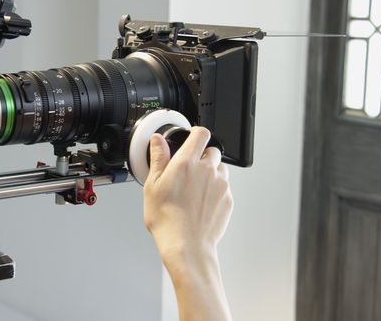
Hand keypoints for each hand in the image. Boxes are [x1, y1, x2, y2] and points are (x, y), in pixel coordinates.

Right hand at [143, 126, 233, 320]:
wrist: (187, 246)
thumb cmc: (167, 220)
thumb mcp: (152, 186)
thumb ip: (158, 158)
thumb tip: (157, 141)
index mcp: (187, 163)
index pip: (201, 133)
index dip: (196, 133)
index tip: (191, 137)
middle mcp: (207, 170)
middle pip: (212, 150)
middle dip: (202, 156)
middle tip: (189, 170)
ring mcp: (221, 185)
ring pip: (220, 168)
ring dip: (211, 172)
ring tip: (195, 188)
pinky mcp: (228, 199)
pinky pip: (224, 186)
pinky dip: (216, 189)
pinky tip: (201, 202)